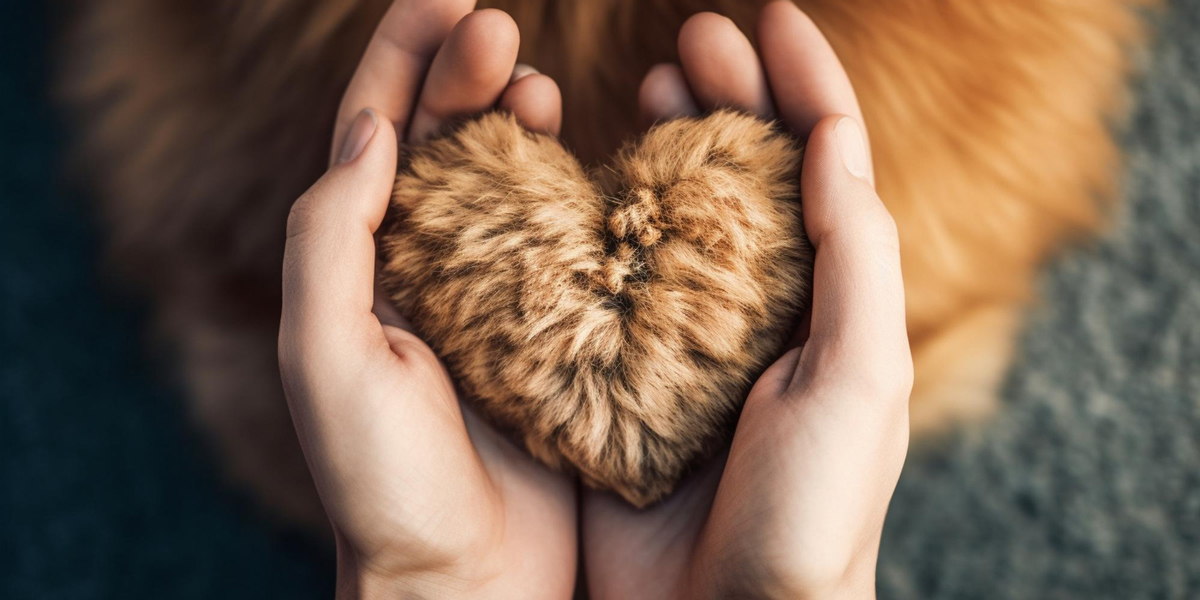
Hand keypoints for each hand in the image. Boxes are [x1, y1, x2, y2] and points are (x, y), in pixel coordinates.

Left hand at [279, 2, 572, 597]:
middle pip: (439, 143)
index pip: (371, 137)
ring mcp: (492, 297)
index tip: (448, 0)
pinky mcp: (553, 331)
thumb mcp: (325, 355)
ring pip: (504, 182)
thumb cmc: (384, 483)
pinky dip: (576, 192)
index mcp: (360, 268)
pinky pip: (565, 243)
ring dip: (514, 122)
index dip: (402, 60)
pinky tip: (594, 167)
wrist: (464, 580)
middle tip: (501, 33)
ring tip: (534, 87)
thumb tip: (371, 129)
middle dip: (463, 73)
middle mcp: (422, 272)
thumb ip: (330, 238)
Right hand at [583, 4, 910, 598]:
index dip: (805, 83)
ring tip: (644, 84)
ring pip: (675, 212)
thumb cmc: (813, 511)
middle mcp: (761, 307)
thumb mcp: (858, 377)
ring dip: (664, 142)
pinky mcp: (625, 372)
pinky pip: (609, 278)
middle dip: (729, 96)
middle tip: (691, 39)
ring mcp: (687, 336)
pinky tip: (578, 182)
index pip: (826, 166)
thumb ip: (854, 255)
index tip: (771, 18)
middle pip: (748, 173)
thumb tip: (836, 137)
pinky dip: (598, 220)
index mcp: (829, 300)